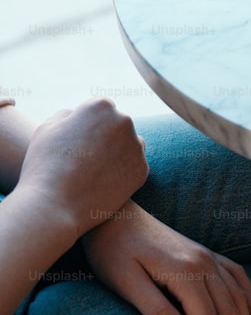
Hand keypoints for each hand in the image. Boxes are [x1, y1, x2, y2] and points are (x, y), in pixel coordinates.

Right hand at [17, 97, 147, 235]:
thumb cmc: (45, 166)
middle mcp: (124, 121)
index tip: (76, 141)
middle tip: (83, 159)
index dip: (86, 126)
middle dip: (104, 138)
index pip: (100, 109)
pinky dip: (122, 174)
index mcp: (101, 107)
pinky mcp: (142, 170)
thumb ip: (67, 114)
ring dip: (117, 153)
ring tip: (92, 172)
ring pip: (129, 145)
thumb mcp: (47, 129)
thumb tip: (79, 114)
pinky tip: (102, 183)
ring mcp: (135, 146)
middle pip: (117, 125)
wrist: (53, 207)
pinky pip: (133, 167)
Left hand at [83, 202, 250, 314]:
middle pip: (228, 309)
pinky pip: (236, 274)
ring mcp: (208, 255)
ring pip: (237, 293)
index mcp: (185, 272)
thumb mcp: (127, 285)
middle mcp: (204, 262)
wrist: (117, 217)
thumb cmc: (115, 252)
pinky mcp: (205, 252)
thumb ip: (157, 312)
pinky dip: (248, 295)